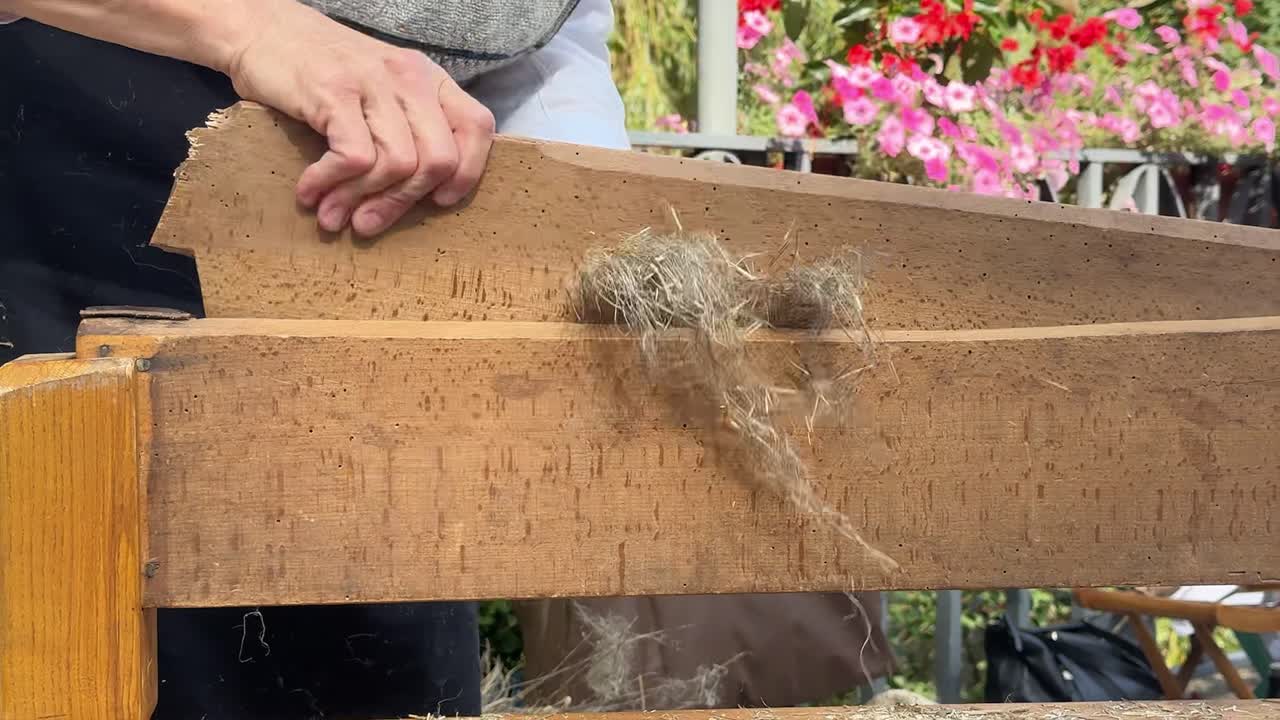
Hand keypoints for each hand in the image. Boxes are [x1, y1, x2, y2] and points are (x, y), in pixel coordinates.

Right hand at [223, 1, 494, 235]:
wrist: (260, 28)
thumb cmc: (321, 71)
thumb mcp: (379, 91)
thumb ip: (404, 130)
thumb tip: (414, 200)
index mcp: (429, 79)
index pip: (477, 127)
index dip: (467, 173)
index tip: (438, 202)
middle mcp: (409, 77)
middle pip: (438, 159)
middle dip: (403, 203)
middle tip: (368, 223)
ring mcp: (373, 82)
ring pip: (398, 165)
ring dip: (361, 201)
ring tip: (332, 216)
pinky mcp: (334, 91)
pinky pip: (354, 157)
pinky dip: (332, 184)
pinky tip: (310, 191)